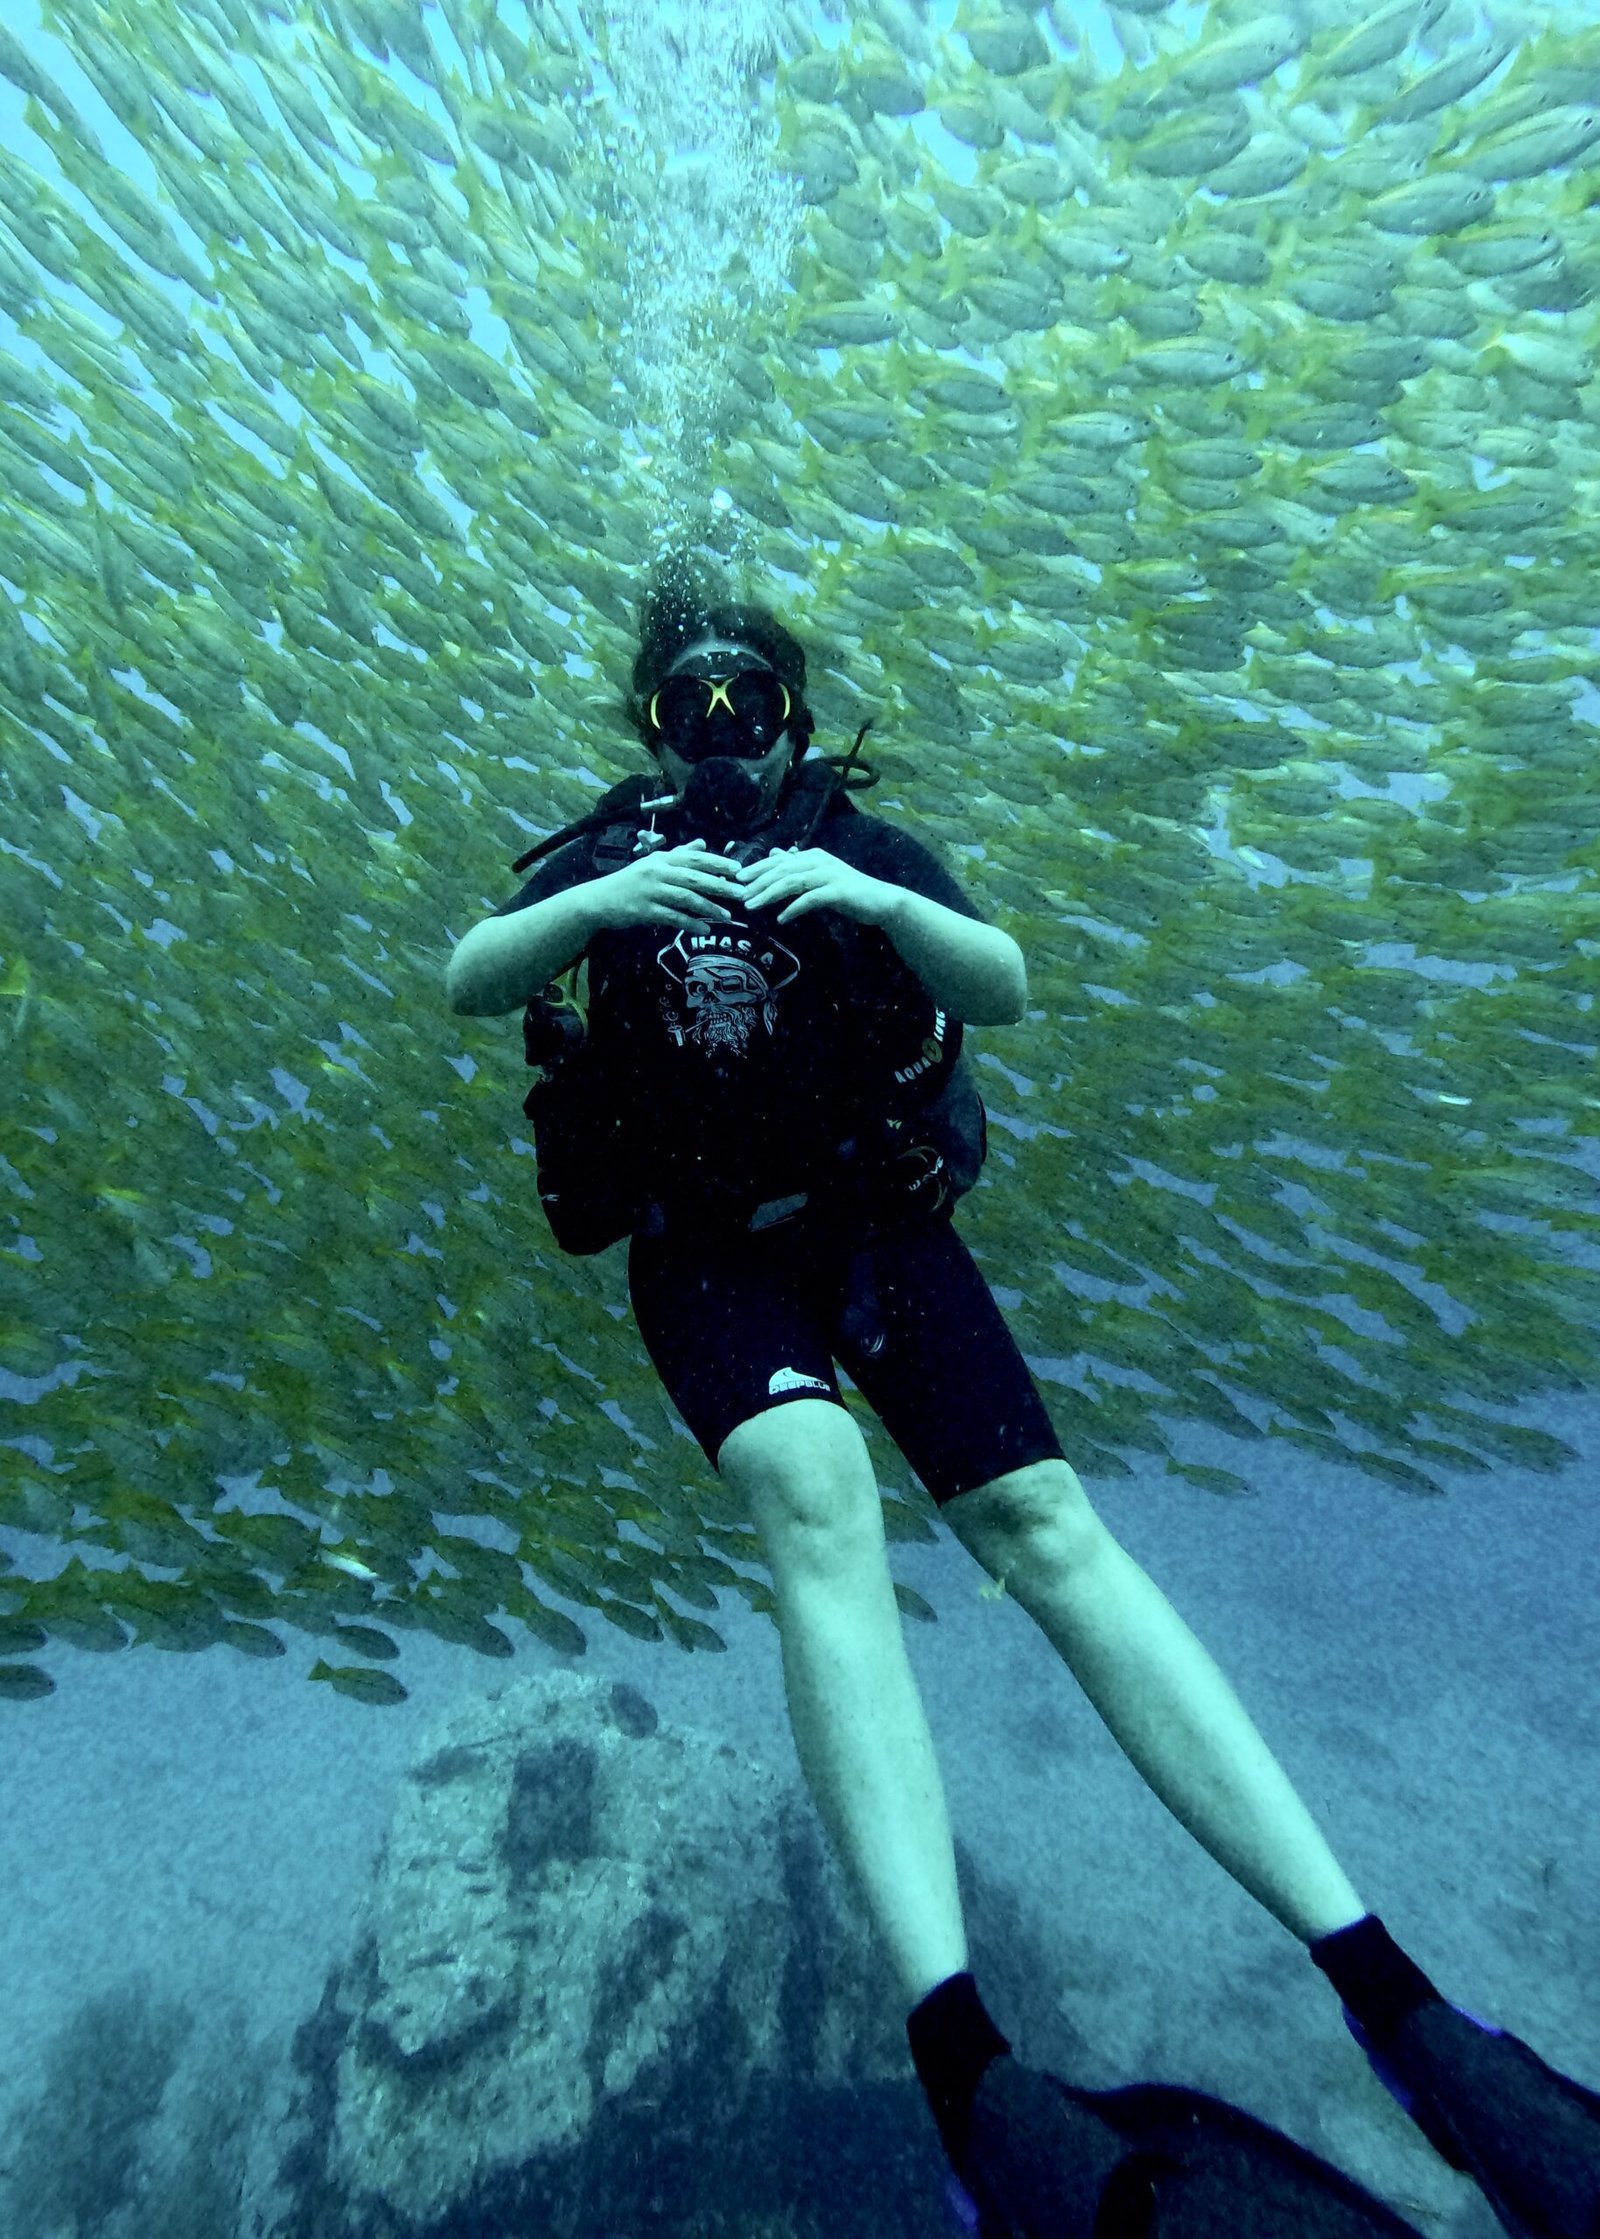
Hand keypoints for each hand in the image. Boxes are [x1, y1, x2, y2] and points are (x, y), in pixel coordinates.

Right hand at [598, 837, 746, 931]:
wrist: (599, 900)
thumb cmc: (630, 881)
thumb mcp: (653, 863)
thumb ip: (679, 854)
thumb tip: (702, 843)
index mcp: (661, 859)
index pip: (694, 858)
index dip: (717, 863)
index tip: (738, 869)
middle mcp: (657, 872)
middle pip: (694, 877)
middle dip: (720, 886)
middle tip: (741, 894)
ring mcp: (650, 891)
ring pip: (685, 898)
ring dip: (709, 907)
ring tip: (727, 916)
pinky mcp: (644, 911)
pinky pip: (672, 917)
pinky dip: (690, 923)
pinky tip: (704, 929)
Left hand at [735, 846, 894, 926]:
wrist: (880, 901)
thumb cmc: (848, 890)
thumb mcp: (819, 875)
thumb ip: (797, 866)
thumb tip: (774, 853)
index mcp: (813, 856)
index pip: (779, 860)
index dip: (757, 868)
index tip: (738, 878)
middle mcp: (819, 861)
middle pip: (781, 869)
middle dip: (758, 881)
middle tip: (740, 894)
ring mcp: (828, 875)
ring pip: (791, 882)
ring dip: (769, 895)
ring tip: (752, 906)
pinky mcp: (837, 892)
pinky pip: (810, 900)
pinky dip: (793, 909)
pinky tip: (781, 919)